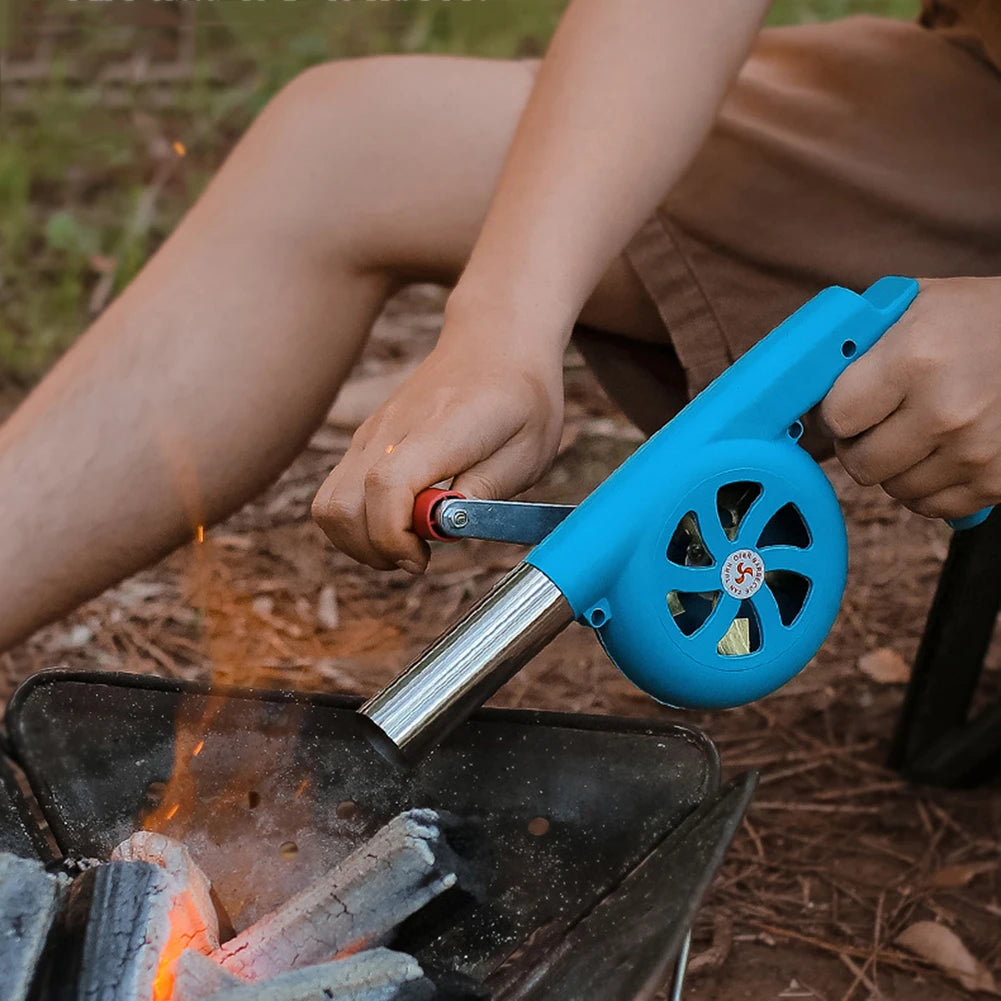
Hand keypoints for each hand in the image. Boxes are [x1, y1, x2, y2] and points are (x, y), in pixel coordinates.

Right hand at [312, 317, 564, 572]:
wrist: (494, 340)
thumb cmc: (520, 399)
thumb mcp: (529, 452)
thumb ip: (485, 492)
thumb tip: (441, 528)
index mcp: (441, 428)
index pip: (388, 485)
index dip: (395, 535)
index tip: (424, 558)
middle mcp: (392, 430)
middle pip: (342, 506)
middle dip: (374, 550)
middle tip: (419, 557)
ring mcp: (372, 434)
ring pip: (329, 505)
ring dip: (360, 542)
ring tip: (405, 544)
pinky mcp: (365, 442)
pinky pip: (337, 494)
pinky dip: (357, 523)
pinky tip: (399, 522)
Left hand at [821, 277, 1000, 520]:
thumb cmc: (983, 319)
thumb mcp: (920, 304)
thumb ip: (861, 341)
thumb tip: (805, 378)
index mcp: (915, 359)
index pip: (836, 417)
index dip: (838, 411)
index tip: (849, 402)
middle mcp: (944, 411)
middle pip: (860, 463)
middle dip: (860, 444)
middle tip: (878, 422)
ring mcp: (973, 452)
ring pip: (894, 489)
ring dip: (895, 467)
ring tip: (917, 432)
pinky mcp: (996, 482)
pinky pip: (931, 506)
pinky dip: (928, 487)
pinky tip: (941, 454)